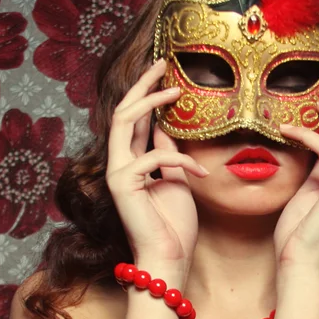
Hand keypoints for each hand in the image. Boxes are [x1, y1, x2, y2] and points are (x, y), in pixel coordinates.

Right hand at [106, 60, 208, 265]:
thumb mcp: (176, 179)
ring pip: (125, 121)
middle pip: (123, 110)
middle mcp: (118, 162)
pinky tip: (202, 172)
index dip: (147, 93)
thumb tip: (166, 128)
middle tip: (162, 62)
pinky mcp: (122, 184)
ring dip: (151, 101)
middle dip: (142, 84)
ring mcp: (116, 172)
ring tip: (177, 90)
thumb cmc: (174, 222)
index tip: (165, 72)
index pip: (135, 118)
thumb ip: (167, 153)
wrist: (169, 256)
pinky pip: (153, 157)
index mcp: (132, 161)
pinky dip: (182, 161)